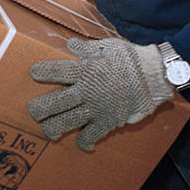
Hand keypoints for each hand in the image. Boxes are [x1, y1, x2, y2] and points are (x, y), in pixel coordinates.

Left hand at [27, 38, 174, 151]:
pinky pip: (90, 136)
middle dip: (37, 109)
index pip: (54, 71)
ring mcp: (96, 108)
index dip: (40, 72)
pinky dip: (84, 142)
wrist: (155, 76)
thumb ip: (86, 49)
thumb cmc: (131, 58)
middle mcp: (86, 91)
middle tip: (33, 111)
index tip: (34, 73)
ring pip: (64, 123)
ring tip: (48, 129)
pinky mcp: (107, 122)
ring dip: (52, 128)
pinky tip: (82, 143)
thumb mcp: (107, 46)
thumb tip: (70, 46)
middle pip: (52, 104)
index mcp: (85, 69)